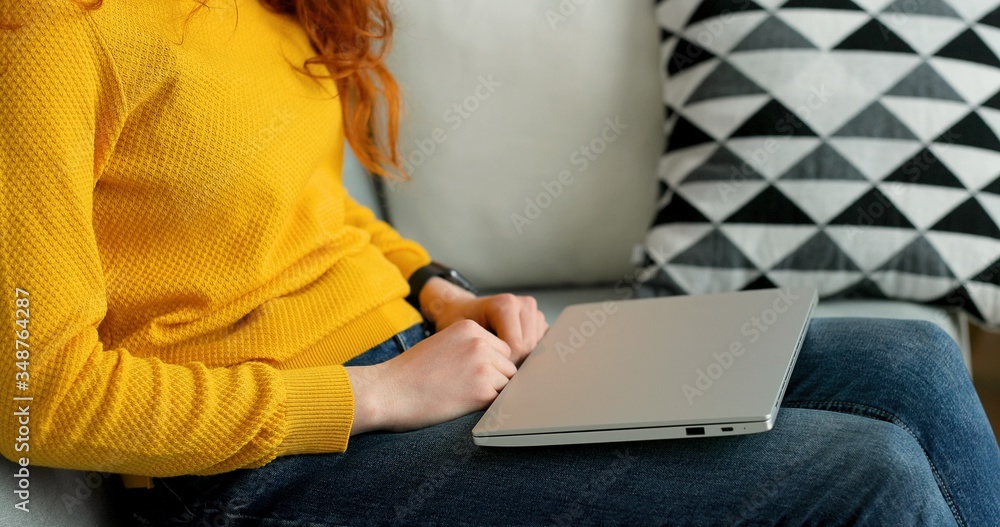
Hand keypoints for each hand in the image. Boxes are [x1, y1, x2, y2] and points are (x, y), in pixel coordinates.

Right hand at [346, 320, 515, 433]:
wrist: (387, 391)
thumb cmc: (409, 373)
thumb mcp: (443, 344)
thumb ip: (470, 347)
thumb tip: (497, 363)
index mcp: (469, 327)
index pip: (500, 348)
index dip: (489, 364)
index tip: (468, 374)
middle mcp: (479, 342)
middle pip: (507, 365)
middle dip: (493, 378)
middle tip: (464, 387)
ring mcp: (483, 365)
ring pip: (506, 383)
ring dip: (490, 392)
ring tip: (460, 395)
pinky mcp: (482, 390)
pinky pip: (499, 400)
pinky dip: (485, 406)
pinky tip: (462, 404)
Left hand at [419, 278, 547, 364]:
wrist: (462, 308)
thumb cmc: (459, 321)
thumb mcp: (461, 333)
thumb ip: (477, 347)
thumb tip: (493, 370)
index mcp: (505, 304)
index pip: (516, 346)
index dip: (502, 362)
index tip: (486, 366)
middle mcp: (523, 304)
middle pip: (528, 348)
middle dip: (513, 362)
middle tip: (493, 365)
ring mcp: (534, 311)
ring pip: (537, 348)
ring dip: (521, 358)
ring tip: (500, 357)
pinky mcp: (539, 320)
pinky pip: (541, 345)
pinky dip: (528, 354)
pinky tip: (512, 353)